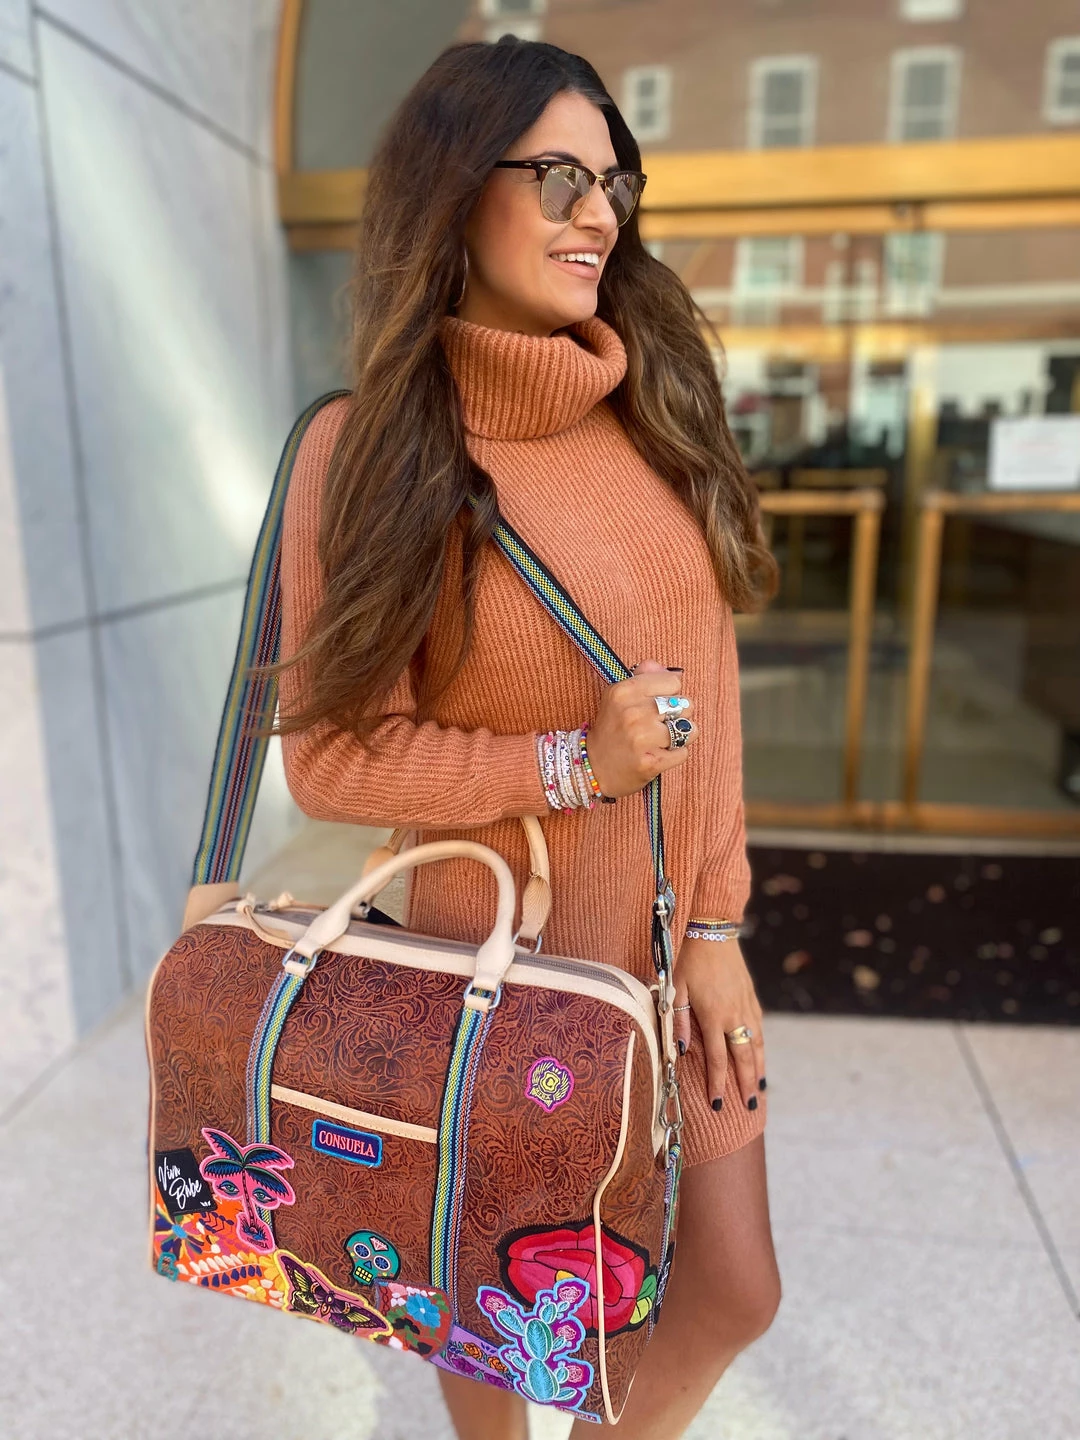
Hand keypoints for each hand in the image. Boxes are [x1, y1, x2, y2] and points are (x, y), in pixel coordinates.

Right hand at [585, 659, 697, 798]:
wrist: (593, 769)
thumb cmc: (612, 730)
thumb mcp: (619, 696)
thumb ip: (646, 677)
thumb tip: (676, 672)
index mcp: (624, 691)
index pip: (674, 682)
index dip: (669, 694)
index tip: (655, 705)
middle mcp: (632, 712)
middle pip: (686, 705)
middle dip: (678, 715)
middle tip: (657, 726)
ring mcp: (641, 738)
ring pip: (690, 729)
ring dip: (680, 737)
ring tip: (660, 741)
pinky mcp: (651, 763)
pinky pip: (684, 752)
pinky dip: (675, 755)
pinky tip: (658, 755)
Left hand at [674, 937, 765, 1112]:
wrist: (714, 933)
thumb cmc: (690, 961)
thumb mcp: (675, 989)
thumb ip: (677, 1021)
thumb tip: (678, 1051)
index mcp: (713, 1016)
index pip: (717, 1059)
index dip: (718, 1084)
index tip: (718, 1104)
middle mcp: (734, 1015)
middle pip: (742, 1058)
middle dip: (745, 1085)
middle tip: (750, 1108)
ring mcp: (747, 1008)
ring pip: (756, 1046)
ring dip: (758, 1071)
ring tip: (759, 1091)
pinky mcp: (753, 1000)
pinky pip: (759, 1031)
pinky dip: (761, 1050)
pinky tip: (760, 1061)